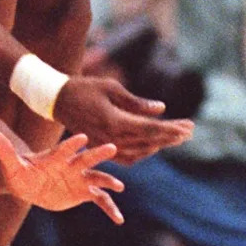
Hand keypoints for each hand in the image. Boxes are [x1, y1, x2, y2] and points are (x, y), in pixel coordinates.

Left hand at [0, 129, 124, 223]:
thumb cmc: (20, 171)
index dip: (71, 144)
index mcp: (54, 157)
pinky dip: (110, 208)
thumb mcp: (10, 163)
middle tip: (112, 147)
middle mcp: (70, 165)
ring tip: (119, 186)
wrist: (29, 184)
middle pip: (86, 158)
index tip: (82, 137)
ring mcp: (79, 178)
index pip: (63, 149)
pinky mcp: (83, 192)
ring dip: (108, 181)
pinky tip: (118, 219)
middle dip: (97, 154)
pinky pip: (100, 199)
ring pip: (97, 178)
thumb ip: (2, 148)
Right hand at [53, 75, 192, 164]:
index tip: (189, 127)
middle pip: (148, 142)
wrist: (56, 99)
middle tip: (189, 130)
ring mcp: (104, 145)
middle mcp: (110, 138)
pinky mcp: (100, 147)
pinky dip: (142, 153)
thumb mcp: (111, 88)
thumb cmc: (84, 88)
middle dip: (171, 136)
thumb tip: (161, 109)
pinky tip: (152, 145)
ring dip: (159, 145)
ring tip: (175, 136)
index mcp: (114, 121)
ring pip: (139, 153)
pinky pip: (126, 158)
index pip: (150, 130)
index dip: (171, 129)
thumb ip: (136, 102)